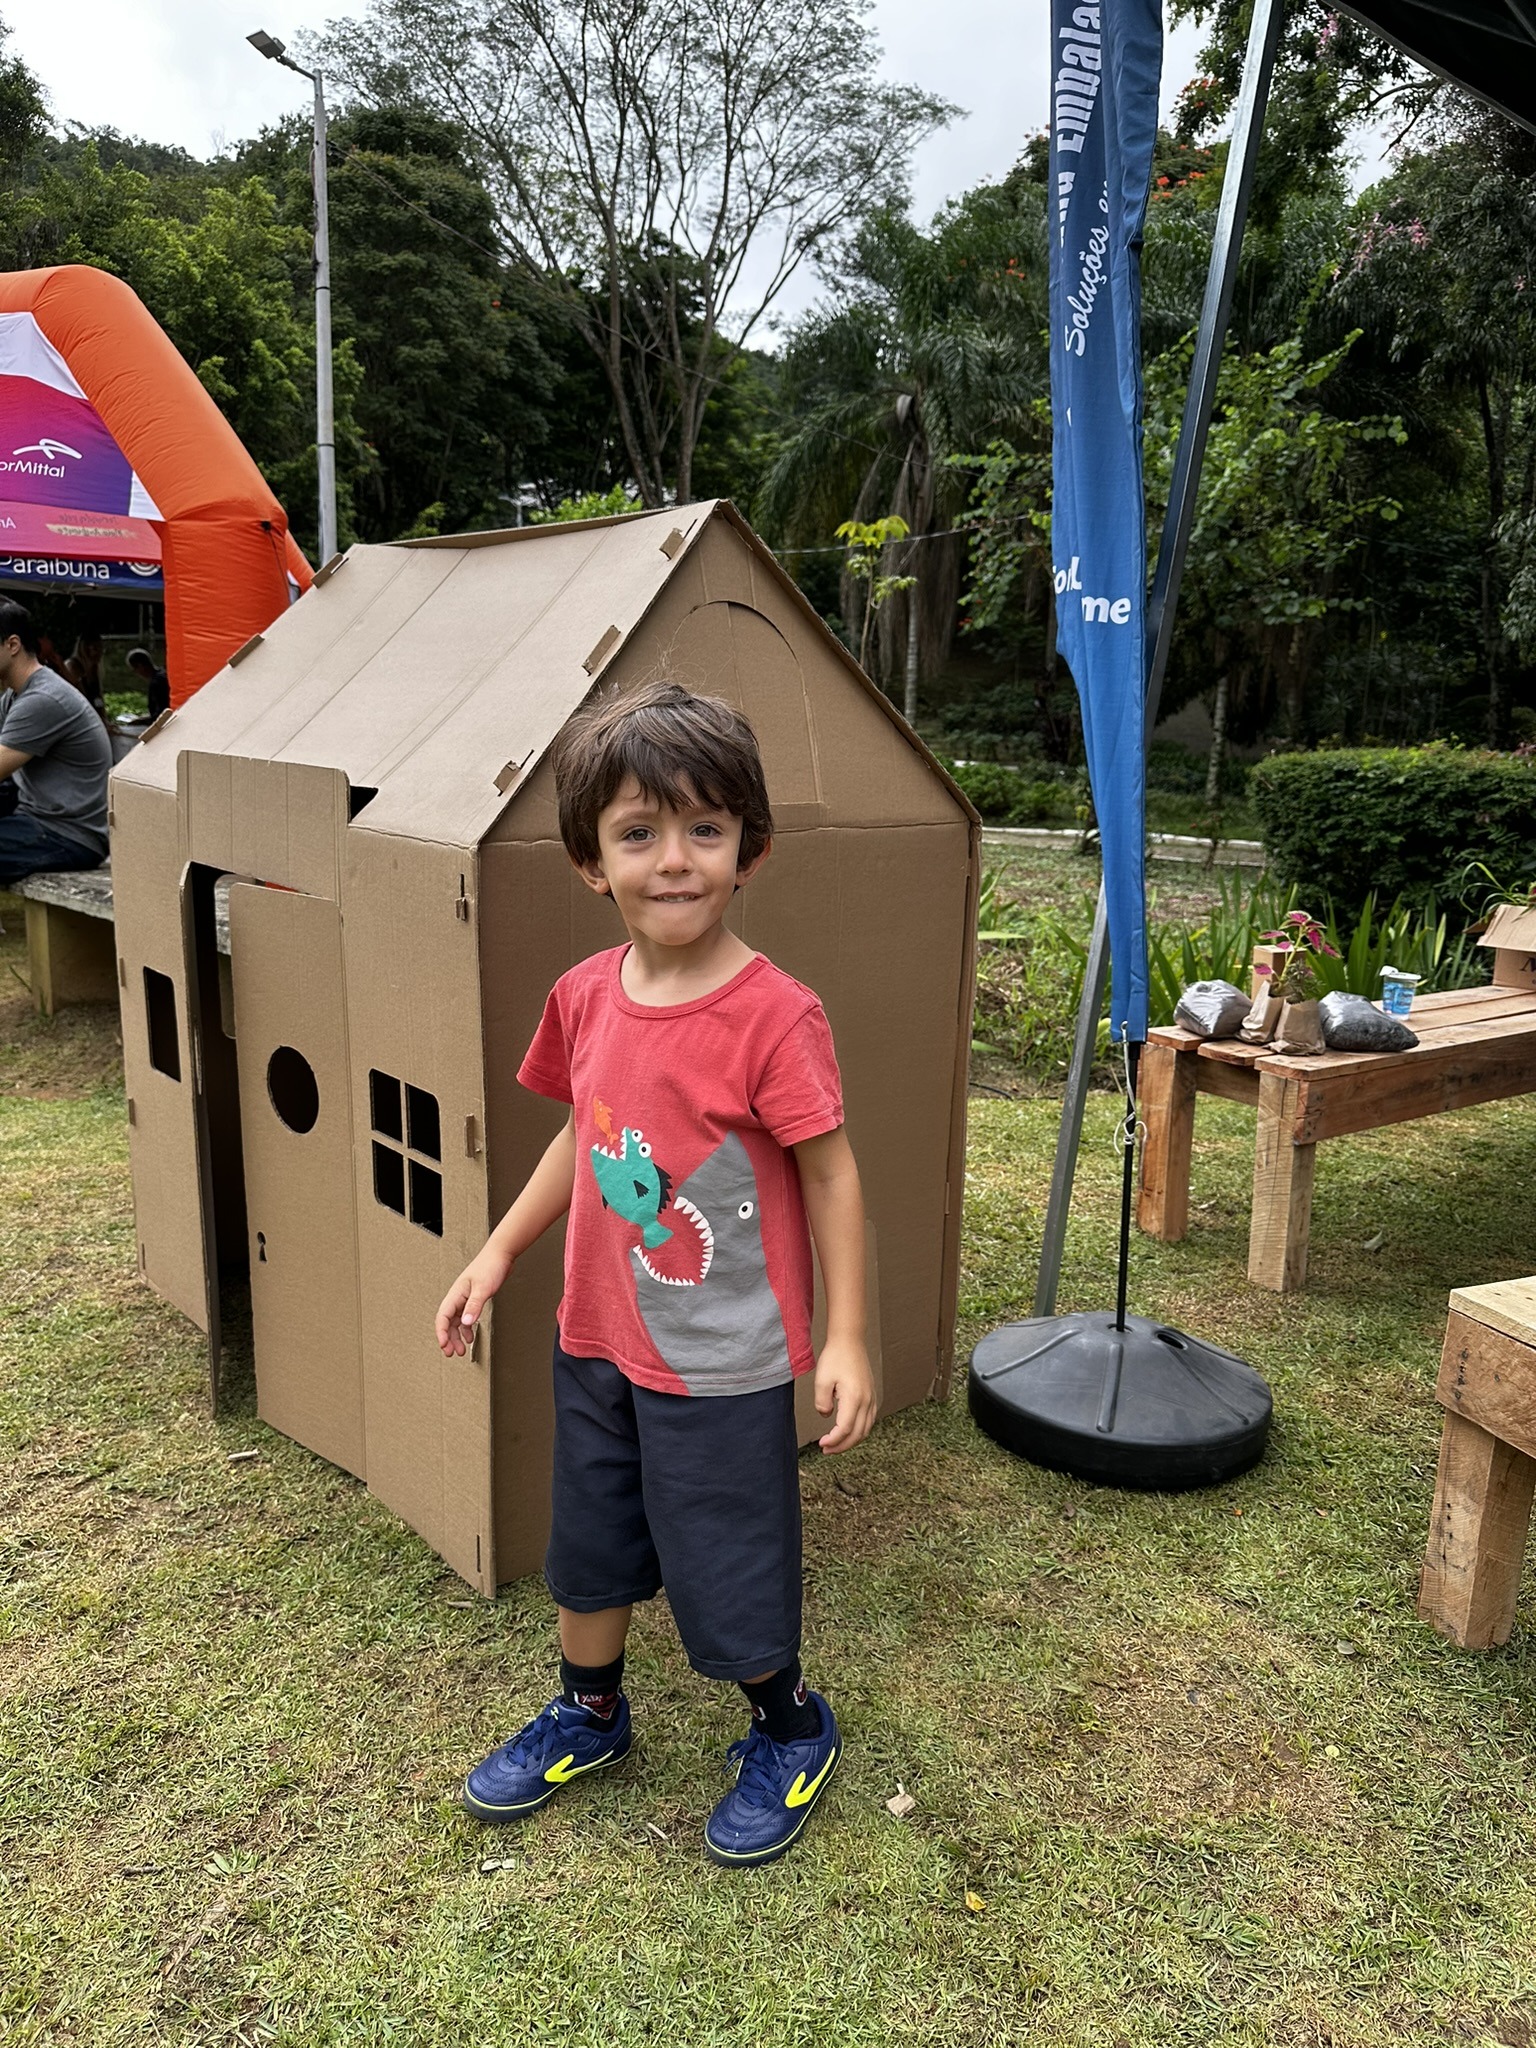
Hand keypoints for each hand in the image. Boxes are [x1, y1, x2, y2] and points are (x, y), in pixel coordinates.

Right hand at [436, 1245, 513, 1356]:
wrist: (501, 1255)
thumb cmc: (490, 1266)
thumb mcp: (483, 1288)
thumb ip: (474, 1306)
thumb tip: (466, 1322)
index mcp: (456, 1294)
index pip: (443, 1317)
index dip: (441, 1332)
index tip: (444, 1345)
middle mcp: (458, 1297)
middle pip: (447, 1322)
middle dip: (448, 1339)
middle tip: (451, 1353)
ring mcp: (465, 1298)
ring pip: (456, 1322)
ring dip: (457, 1336)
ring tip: (461, 1350)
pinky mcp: (474, 1299)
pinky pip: (465, 1317)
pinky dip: (466, 1329)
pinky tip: (470, 1337)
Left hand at [813, 1337, 876, 1453]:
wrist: (850, 1341)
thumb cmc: (836, 1356)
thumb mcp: (822, 1380)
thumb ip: (822, 1402)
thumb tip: (825, 1415)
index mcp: (854, 1398)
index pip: (845, 1429)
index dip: (833, 1441)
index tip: (822, 1444)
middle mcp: (866, 1401)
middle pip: (858, 1434)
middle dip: (842, 1446)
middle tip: (826, 1450)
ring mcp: (871, 1399)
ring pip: (865, 1429)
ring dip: (851, 1440)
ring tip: (835, 1444)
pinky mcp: (871, 1396)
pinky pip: (869, 1420)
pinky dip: (859, 1431)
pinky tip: (848, 1432)